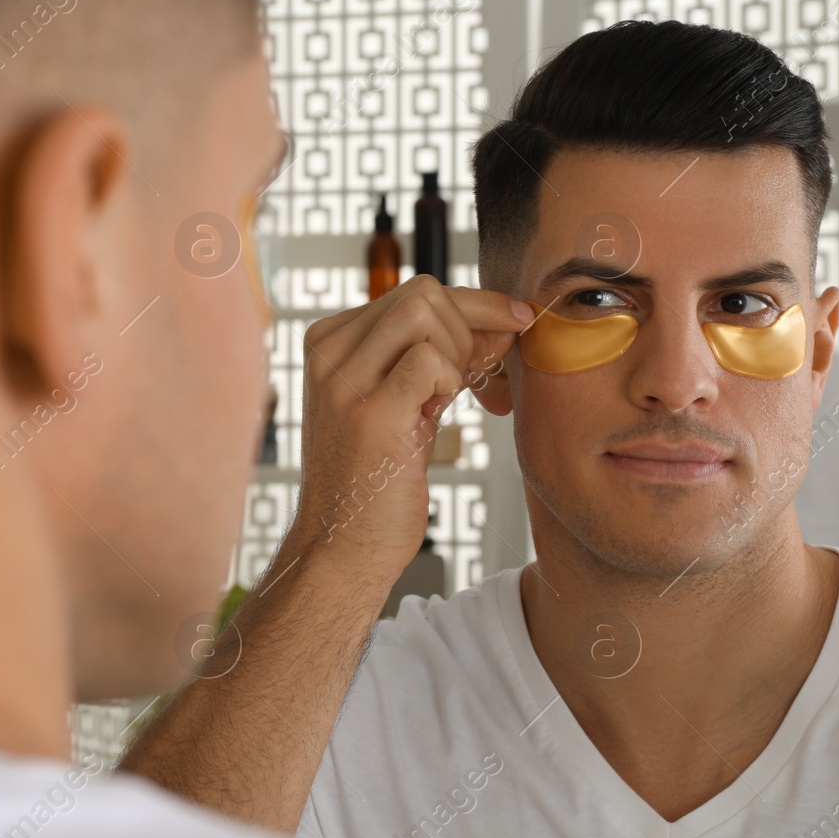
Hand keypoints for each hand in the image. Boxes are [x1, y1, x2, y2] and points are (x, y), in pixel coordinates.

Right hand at [287, 275, 533, 577]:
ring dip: (457, 355)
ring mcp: (344, 381)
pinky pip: (431, 359)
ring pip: (426, 313)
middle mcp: (328, 353)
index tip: (510, 326)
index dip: (473, 307)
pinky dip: (451, 381)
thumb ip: (440, 357)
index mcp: (329, 342)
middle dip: (469, 330)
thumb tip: (504, 319)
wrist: (343, 547)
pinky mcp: (370, 413)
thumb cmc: (378, 481)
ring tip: (444, 402)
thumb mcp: (404, 402)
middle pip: (424, 293)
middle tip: (474, 380)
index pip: (414, 290)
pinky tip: (435, 414)